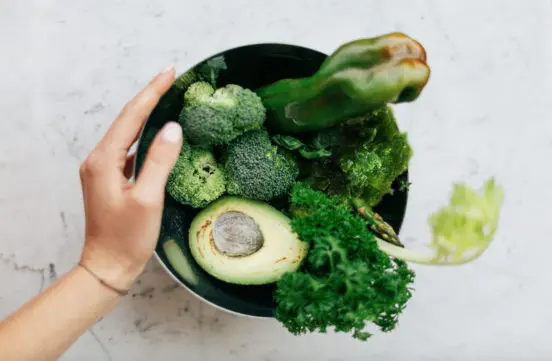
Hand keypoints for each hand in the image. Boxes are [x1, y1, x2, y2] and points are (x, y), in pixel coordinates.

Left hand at [79, 68, 181, 291]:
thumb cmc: (127, 238)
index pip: (131, 117)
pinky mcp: (109, 180)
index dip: (151, 92)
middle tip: (171, 78)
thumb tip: (172, 128)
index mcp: (104, 161)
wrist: (108, 266)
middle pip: (126, 121)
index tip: (170, 73)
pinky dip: (143, 137)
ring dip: (145, 115)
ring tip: (166, 98)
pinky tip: (157, 135)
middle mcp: (98, 160)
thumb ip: (159, 161)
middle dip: (148, 98)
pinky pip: (127, 150)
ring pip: (126, 134)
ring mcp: (101, 170)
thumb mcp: (148, 199)